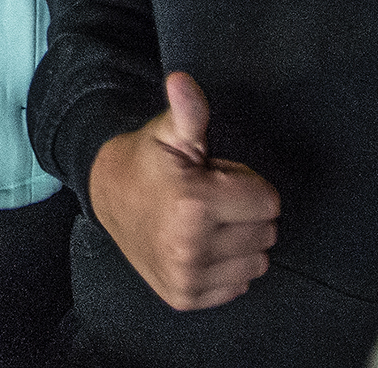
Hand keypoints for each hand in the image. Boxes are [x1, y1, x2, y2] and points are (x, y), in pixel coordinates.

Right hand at [88, 72, 280, 310]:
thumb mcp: (169, 131)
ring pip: (258, 262)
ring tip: (205, 223)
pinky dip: (227, 267)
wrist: (108, 196)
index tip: (215, 178)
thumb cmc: (147, 162)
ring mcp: (187, 278)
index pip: (269, 202)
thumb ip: (189, 110)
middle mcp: (191, 249)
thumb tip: (182, 80)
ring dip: (239, 242)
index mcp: (193, 205)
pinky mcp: (185, 297)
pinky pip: (239, 286)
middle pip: (267, 233)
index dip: (245, 184)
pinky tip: (201, 246)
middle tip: (209, 200)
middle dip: (244, 213)